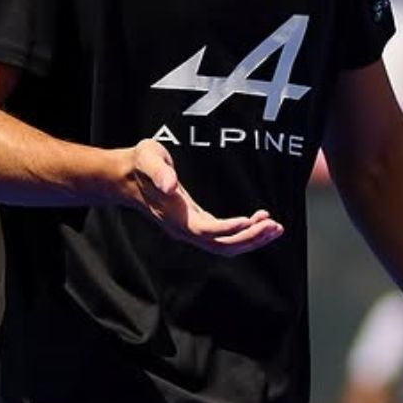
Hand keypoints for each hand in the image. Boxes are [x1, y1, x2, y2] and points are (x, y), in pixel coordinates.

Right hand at [117, 138, 283, 255]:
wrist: (126, 177)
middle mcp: (183, 229)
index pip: (204, 230)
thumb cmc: (140, 163)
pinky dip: (244, 233)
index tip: (249, 220)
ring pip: (224, 246)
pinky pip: (223, 237)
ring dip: (251, 239)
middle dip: (249, 238)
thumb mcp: (148, 157)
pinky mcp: (196, 225)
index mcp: (174, 216)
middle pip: (220, 245)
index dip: (227, 229)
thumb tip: (170, 185)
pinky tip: (260, 220)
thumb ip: (159, 170)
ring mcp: (189, 229)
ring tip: (276, 227)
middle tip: (275, 226)